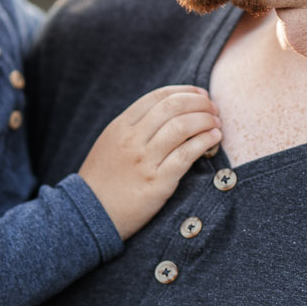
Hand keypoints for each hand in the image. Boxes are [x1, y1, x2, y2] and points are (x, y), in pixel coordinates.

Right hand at [78, 85, 222, 237]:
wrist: (90, 213)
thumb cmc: (104, 179)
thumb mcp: (111, 143)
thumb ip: (135, 126)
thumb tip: (169, 111)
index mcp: (121, 126)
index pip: (158, 97)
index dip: (184, 92)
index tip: (200, 94)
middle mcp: (132, 139)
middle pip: (173, 107)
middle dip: (199, 103)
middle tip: (213, 108)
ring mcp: (144, 160)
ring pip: (182, 127)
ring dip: (205, 121)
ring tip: (216, 123)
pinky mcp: (157, 182)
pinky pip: (187, 154)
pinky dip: (205, 142)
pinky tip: (214, 139)